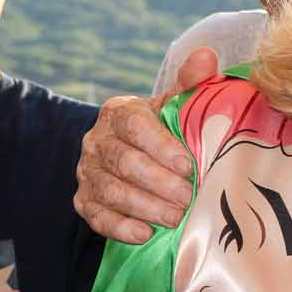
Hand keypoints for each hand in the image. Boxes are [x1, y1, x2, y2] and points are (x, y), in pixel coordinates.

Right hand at [72, 46, 213, 242]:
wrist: (134, 151)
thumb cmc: (162, 128)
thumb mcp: (175, 104)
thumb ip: (191, 83)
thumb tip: (207, 56)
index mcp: (118, 112)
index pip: (134, 126)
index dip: (161, 147)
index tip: (189, 166)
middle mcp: (96, 141)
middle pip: (123, 163)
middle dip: (158, 183)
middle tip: (188, 198)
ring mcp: (87, 172)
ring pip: (111, 191)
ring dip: (145, 207)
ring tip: (176, 218)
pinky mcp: (84, 200)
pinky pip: (97, 216)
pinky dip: (120, 227)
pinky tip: (145, 234)